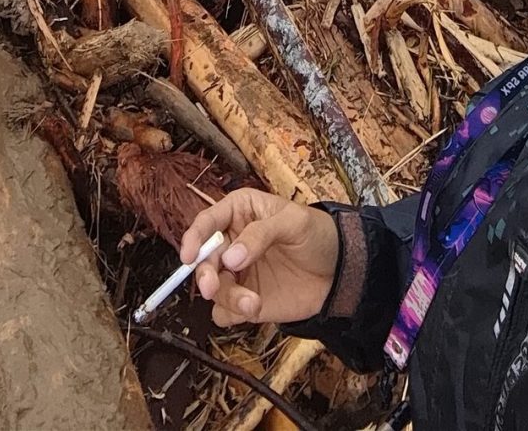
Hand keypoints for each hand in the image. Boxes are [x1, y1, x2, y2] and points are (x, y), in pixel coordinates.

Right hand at [180, 188, 339, 328]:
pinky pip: (224, 312)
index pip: (208, 221)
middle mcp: (232, 243)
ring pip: (213, 288)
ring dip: (226, 298)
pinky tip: (250, 311)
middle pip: (204, 258)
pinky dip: (231, 315)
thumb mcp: (294, 222)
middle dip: (205, 274)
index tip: (188, 256)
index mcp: (240, 212)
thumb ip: (261, 234)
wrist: (340, 273)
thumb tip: (231, 257)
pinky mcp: (244, 301)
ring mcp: (237, 274)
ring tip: (252, 304)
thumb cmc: (317, 234)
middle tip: (214, 288)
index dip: (194, 237)